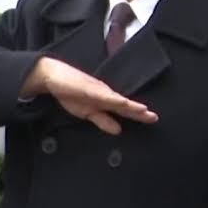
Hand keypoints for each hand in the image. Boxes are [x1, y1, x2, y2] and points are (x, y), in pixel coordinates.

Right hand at [21, 57, 158, 133]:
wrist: (53, 77)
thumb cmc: (71, 93)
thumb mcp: (88, 113)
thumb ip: (103, 121)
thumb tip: (118, 131)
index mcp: (106, 101)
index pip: (125, 110)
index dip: (138, 115)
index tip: (153, 120)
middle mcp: (106, 94)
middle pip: (125, 104)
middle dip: (139, 111)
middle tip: (154, 117)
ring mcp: (97, 90)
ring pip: (116, 99)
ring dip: (128, 105)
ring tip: (142, 110)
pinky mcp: (86, 87)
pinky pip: (100, 94)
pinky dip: (110, 98)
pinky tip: (119, 102)